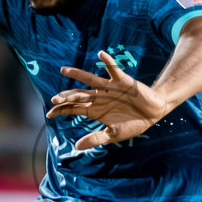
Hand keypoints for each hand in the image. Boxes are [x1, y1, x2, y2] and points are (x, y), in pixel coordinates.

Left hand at [46, 51, 168, 150]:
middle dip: (66, 97)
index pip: (74, 109)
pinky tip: (100, 55)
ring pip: (90, 80)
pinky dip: (107, 62)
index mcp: (95, 111)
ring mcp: (109, 88)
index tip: (49, 113)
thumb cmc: (132, 124)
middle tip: (54, 99)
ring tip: (64, 70)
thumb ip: (95, 138)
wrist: (153, 112)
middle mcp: (99, 98)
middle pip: (79, 95)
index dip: (61, 110)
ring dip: (77, 75)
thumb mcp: (113, 135)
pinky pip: (113, 69)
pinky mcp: (122, 81)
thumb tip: (76, 146)